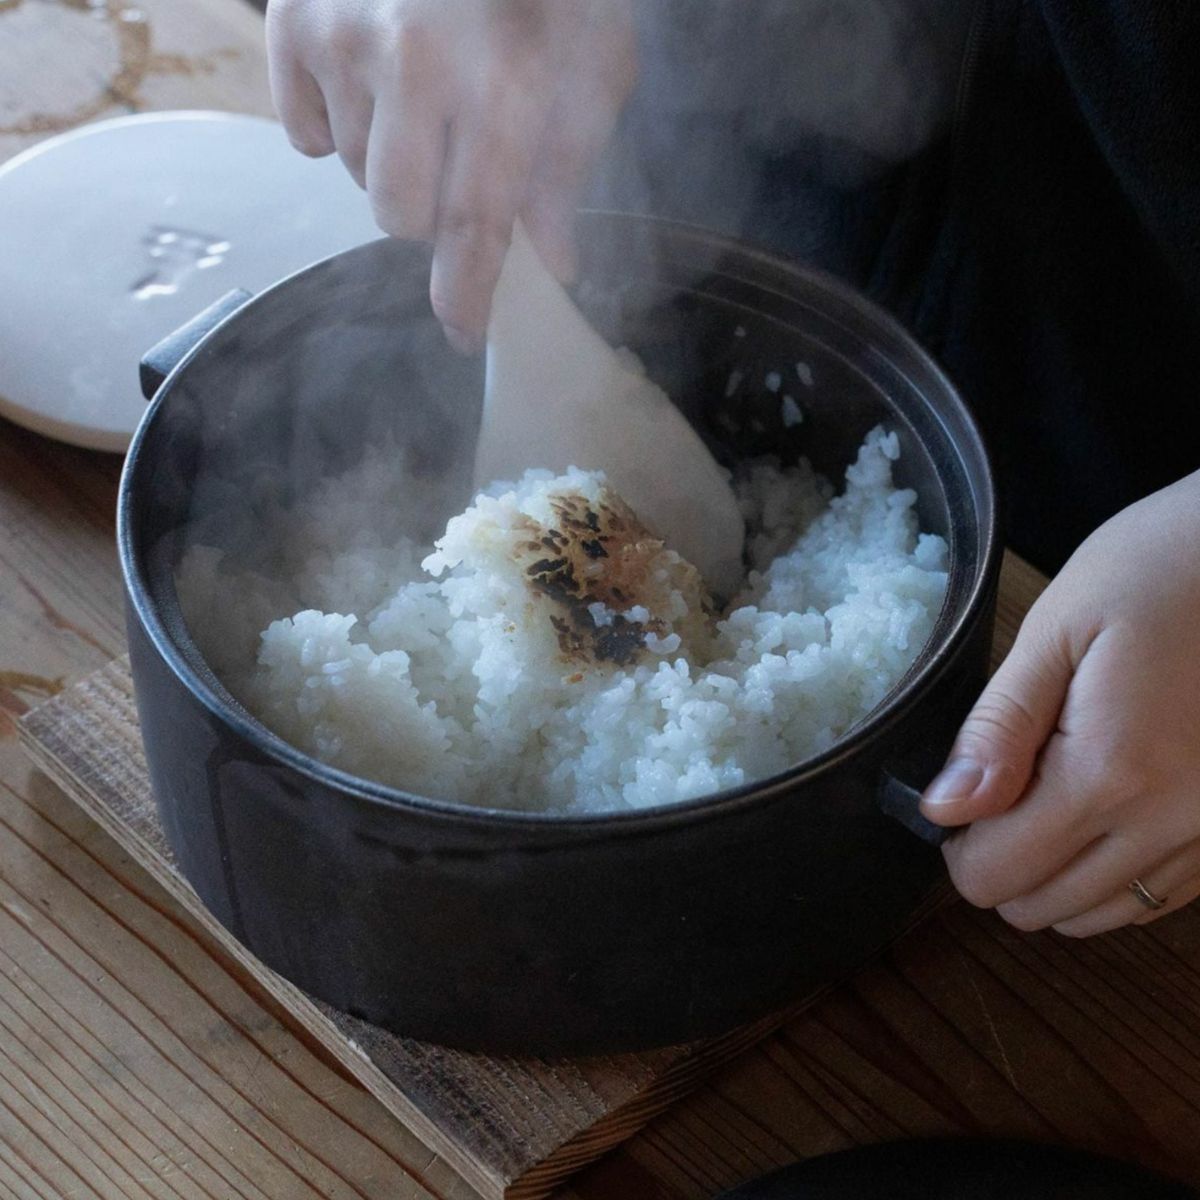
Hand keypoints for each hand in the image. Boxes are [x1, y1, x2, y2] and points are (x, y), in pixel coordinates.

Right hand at [266, 0, 636, 349]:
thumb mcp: (592, 62)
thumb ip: (568, 167)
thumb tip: (551, 261)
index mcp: (501, 84)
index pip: (473, 228)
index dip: (464, 297)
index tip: (462, 335)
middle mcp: (412, 64)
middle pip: (399, 215)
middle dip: (431, 214)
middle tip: (456, 169)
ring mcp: (342, 36)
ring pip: (350, 172)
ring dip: (388, 162)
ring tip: (422, 103)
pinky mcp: (293, 17)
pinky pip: (299, 129)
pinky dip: (332, 125)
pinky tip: (370, 87)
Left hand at [921, 470, 1199, 935]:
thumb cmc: (1152, 573)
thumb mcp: (1054, 633)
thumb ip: (998, 729)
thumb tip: (943, 808)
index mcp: (1112, 771)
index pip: (1000, 872)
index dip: (959, 846)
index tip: (962, 799)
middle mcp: (1173, 823)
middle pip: (1046, 908)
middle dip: (1002, 864)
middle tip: (1003, 792)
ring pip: (1105, 915)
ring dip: (1058, 878)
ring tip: (1052, 799)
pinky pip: (1162, 898)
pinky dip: (1115, 877)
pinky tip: (1104, 815)